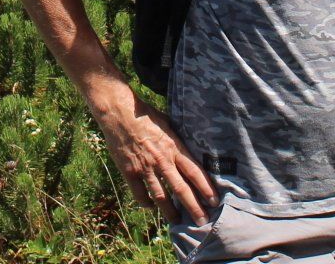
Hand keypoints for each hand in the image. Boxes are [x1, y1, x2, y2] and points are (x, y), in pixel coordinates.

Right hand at [92, 90, 218, 224]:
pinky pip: (140, 194)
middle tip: (202, 221)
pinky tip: (152, 207)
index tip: (214, 201)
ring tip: (178, 221)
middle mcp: (162, 160)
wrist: (120, 113)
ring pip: (161, 197)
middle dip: (194, 208)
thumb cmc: (146, 115)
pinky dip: (147, 203)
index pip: (194, 172)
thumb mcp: (168, 124)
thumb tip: (191, 150)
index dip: (206, 188)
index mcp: (173, 147)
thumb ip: (178, 140)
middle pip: (181, 190)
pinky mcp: (129, 172)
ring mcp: (145, 168)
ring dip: (171, 212)